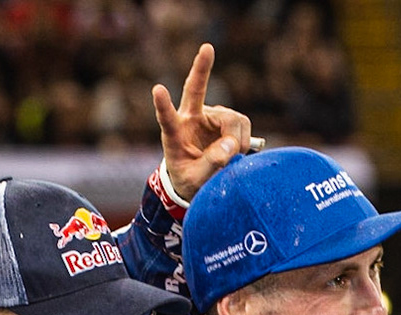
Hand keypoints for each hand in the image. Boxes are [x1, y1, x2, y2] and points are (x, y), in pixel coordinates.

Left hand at [155, 43, 254, 202]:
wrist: (197, 177)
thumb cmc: (189, 179)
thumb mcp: (196, 180)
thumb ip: (211, 165)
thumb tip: (230, 147)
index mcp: (173, 134)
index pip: (167, 119)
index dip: (163, 105)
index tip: (157, 89)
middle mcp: (190, 118)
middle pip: (197, 91)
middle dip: (201, 68)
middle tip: (207, 48)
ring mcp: (209, 116)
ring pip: (231, 118)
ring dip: (237, 139)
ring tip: (231, 157)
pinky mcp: (226, 119)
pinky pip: (242, 123)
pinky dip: (243, 139)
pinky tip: (236, 150)